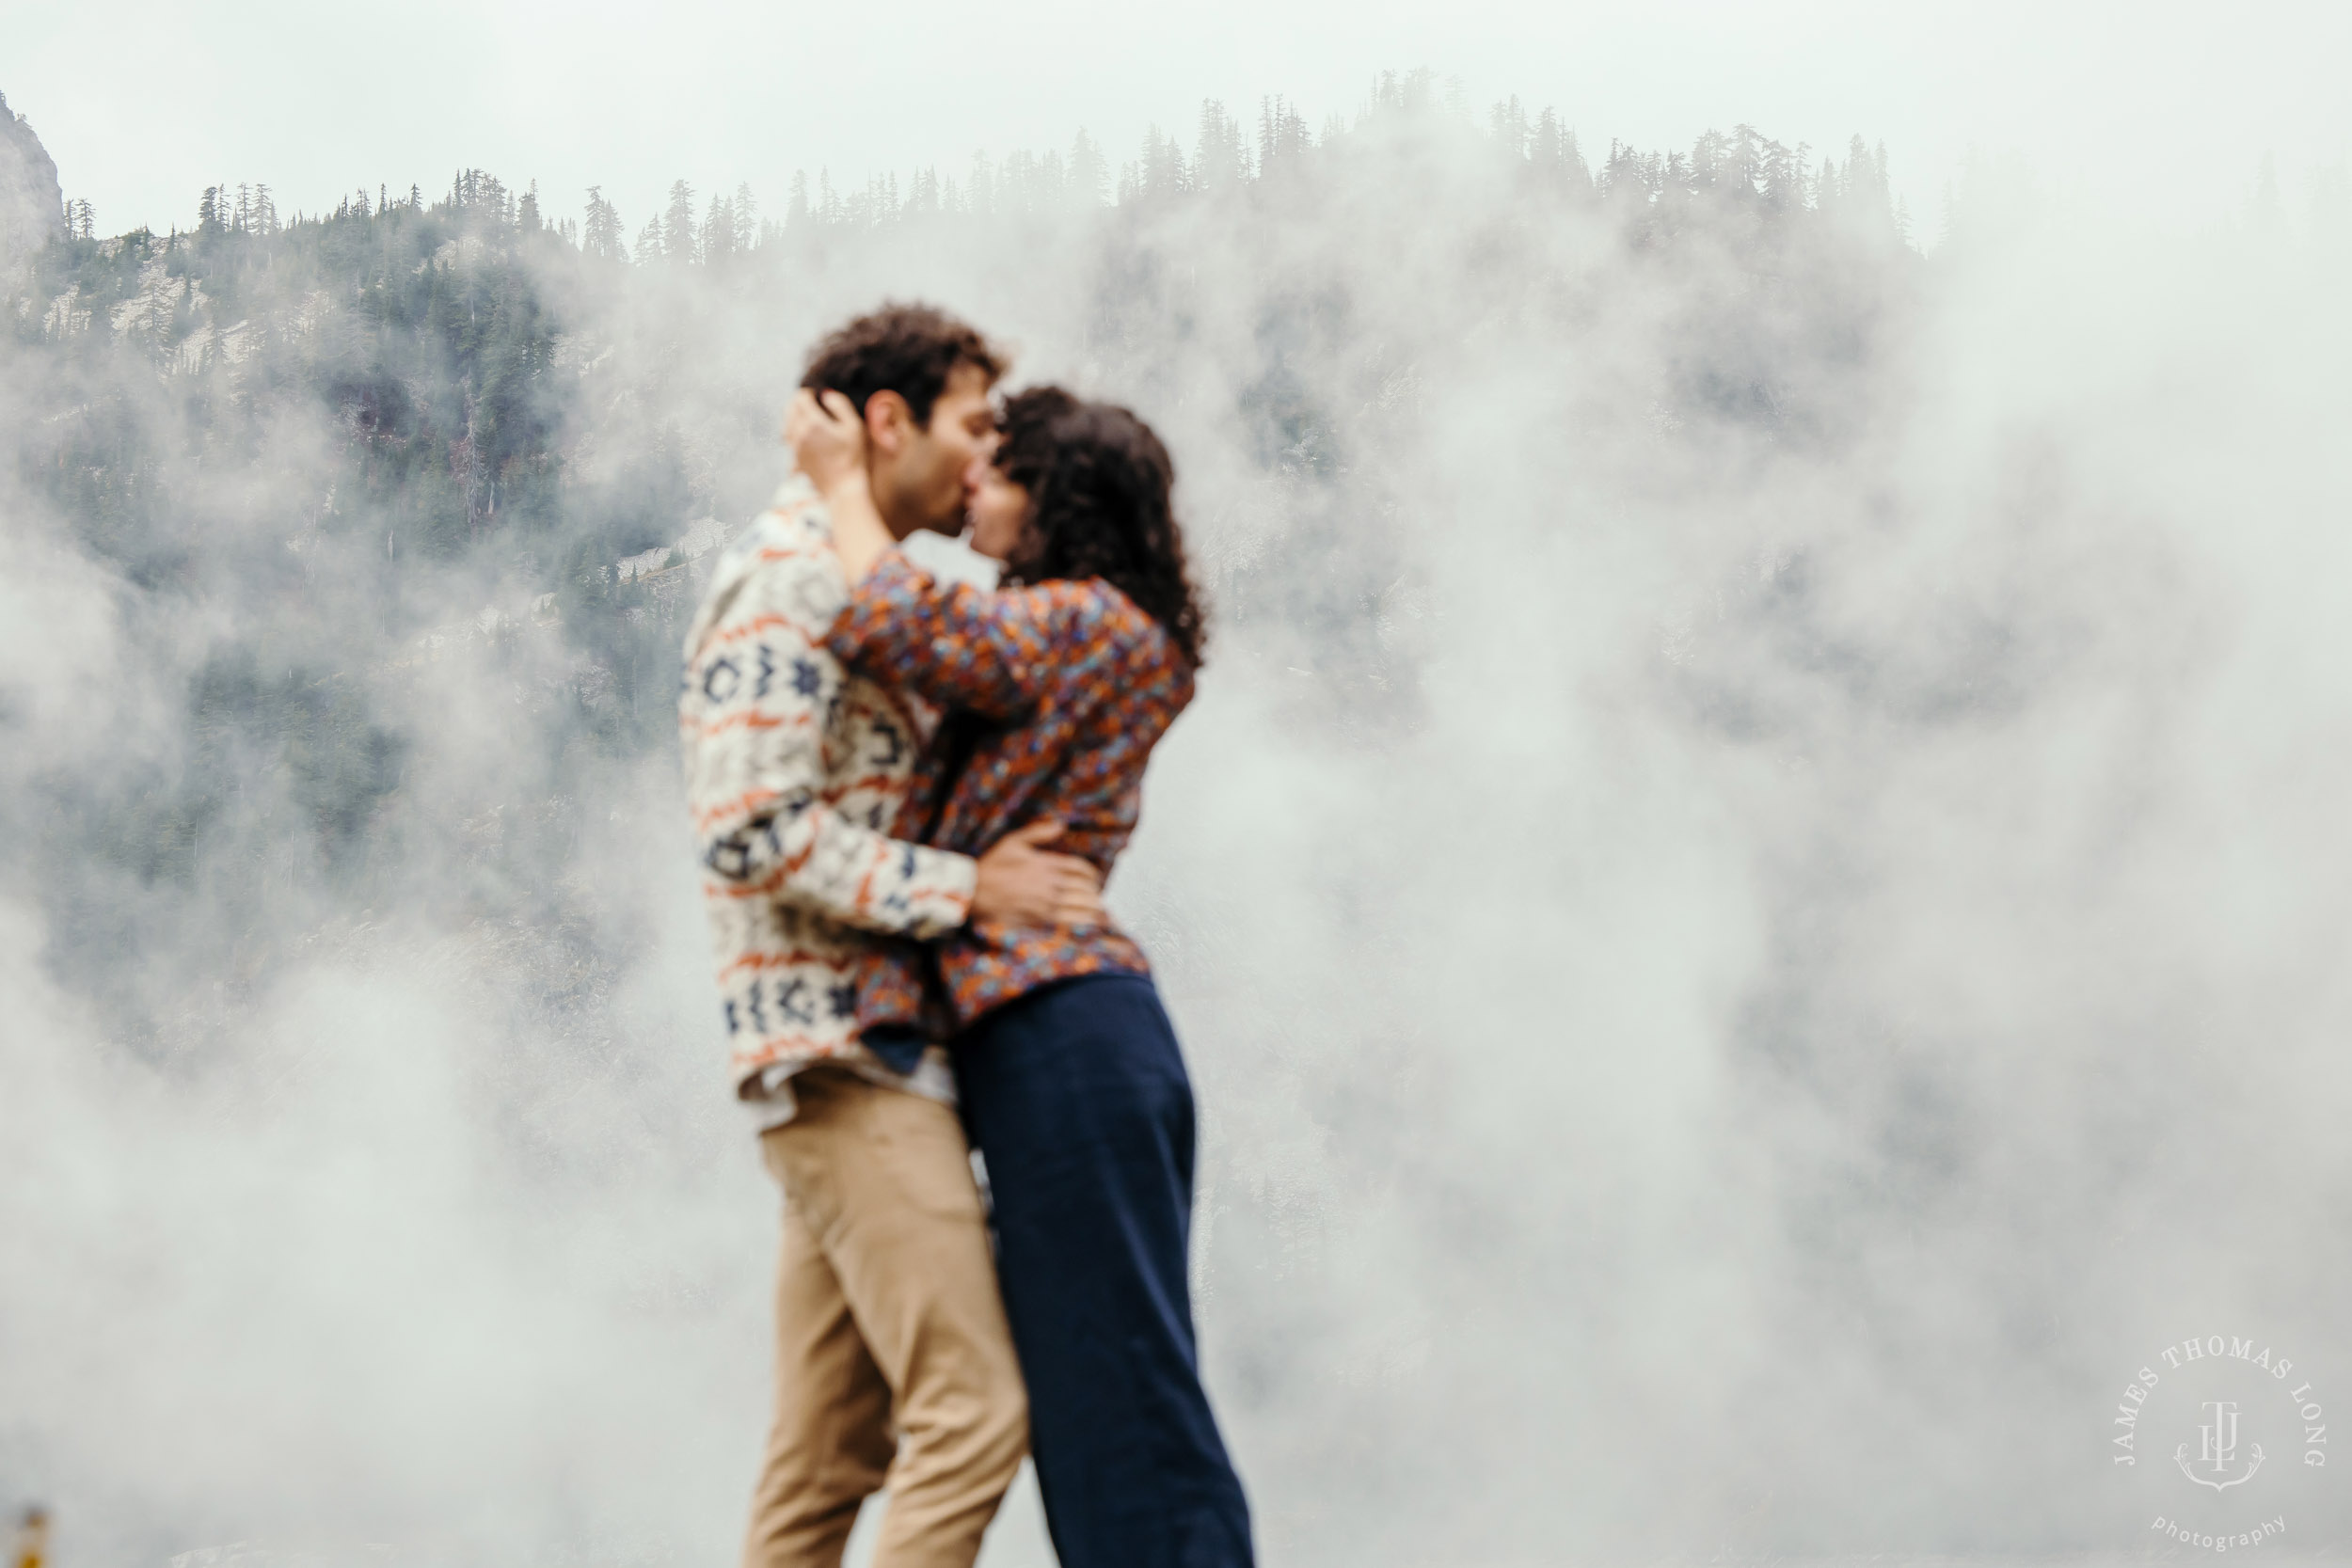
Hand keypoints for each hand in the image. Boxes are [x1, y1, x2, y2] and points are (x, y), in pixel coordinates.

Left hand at [785, 388, 868, 499]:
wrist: (843, 487)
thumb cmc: (853, 457)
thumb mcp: (854, 426)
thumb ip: (840, 405)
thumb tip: (825, 395)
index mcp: (813, 422)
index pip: (800, 397)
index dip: (808, 393)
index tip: (817, 396)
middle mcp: (799, 432)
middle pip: (789, 408)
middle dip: (798, 403)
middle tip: (810, 403)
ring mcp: (795, 447)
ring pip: (786, 423)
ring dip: (794, 417)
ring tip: (806, 418)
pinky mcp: (795, 458)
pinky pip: (788, 439)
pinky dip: (793, 432)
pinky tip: (804, 435)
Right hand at [971, 821, 1105, 928]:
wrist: (974, 893)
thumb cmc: (993, 866)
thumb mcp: (1014, 841)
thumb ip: (1038, 832)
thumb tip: (1061, 824)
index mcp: (1047, 864)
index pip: (1080, 868)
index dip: (1092, 873)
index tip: (1096, 877)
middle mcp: (1051, 884)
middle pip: (1085, 888)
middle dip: (1095, 891)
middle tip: (1098, 894)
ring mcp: (1048, 904)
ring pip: (1082, 906)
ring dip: (1095, 908)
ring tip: (1102, 912)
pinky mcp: (1042, 921)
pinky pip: (1071, 923)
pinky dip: (1085, 923)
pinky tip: (1092, 925)